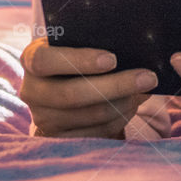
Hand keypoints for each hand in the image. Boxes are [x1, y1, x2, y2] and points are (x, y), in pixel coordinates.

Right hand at [19, 37, 157, 137]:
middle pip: (73, 94)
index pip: (46, 60)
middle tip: (148, 77)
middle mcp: (32, 91)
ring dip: (124, 102)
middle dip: (116, 85)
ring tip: (145, 89)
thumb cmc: (73, 56)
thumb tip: (131, 47)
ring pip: (91, 115)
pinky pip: (97, 132)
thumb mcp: (72, 43)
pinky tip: (132, 104)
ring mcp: (44, 119)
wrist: (59, 86)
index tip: (112, 59)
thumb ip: (90, 41)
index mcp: (31, 59)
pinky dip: (120, 118)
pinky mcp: (60, 139)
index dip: (79, 60)